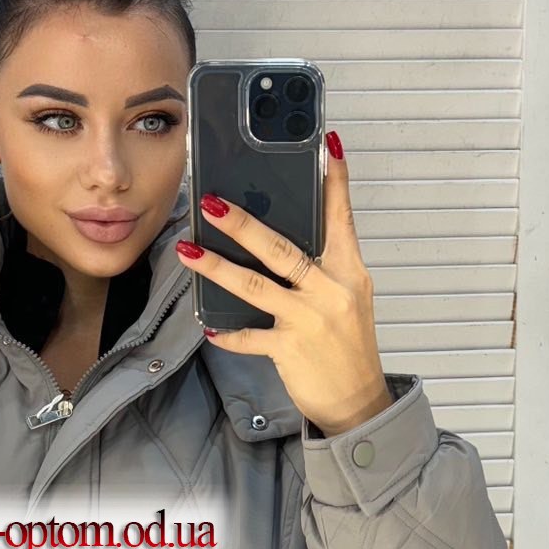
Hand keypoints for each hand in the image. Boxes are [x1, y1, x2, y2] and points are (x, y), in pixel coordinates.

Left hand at [177, 133, 391, 436]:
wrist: (358, 402)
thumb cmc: (348, 346)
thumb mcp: (347, 298)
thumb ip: (322, 268)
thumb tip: (280, 240)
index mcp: (349, 272)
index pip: (342, 218)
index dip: (335, 182)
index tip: (326, 146)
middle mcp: (331, 291)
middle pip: (282, 250)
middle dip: (244, 225)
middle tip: (213, 203)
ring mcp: (309, 320)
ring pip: (257, 287)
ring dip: (219, 268)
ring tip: (189, 251)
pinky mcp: (290, 350)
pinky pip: (250, 337)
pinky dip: (228, 334)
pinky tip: (208, 326)